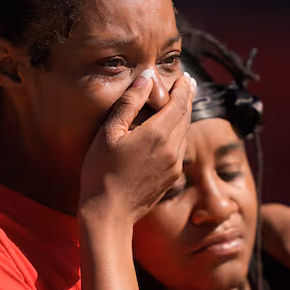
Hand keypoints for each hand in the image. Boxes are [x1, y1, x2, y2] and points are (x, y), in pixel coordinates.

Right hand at [79, 71, 195, 227]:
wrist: (109, 213)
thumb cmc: (101, 171)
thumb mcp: (109, 133)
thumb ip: (130, 103)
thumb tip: (146, 79)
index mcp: (158, 134)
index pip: (178, 103)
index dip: (182, 88)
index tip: (184, 76)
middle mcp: (172, 148)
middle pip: (186, 116)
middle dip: (187, 97)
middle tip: (187, 83)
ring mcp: (174, 165)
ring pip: (185, 132)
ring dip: (184, 114)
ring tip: (182, 102)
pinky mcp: (172, 177)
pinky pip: (180, 147)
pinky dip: (180, 132)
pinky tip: (172, 130)